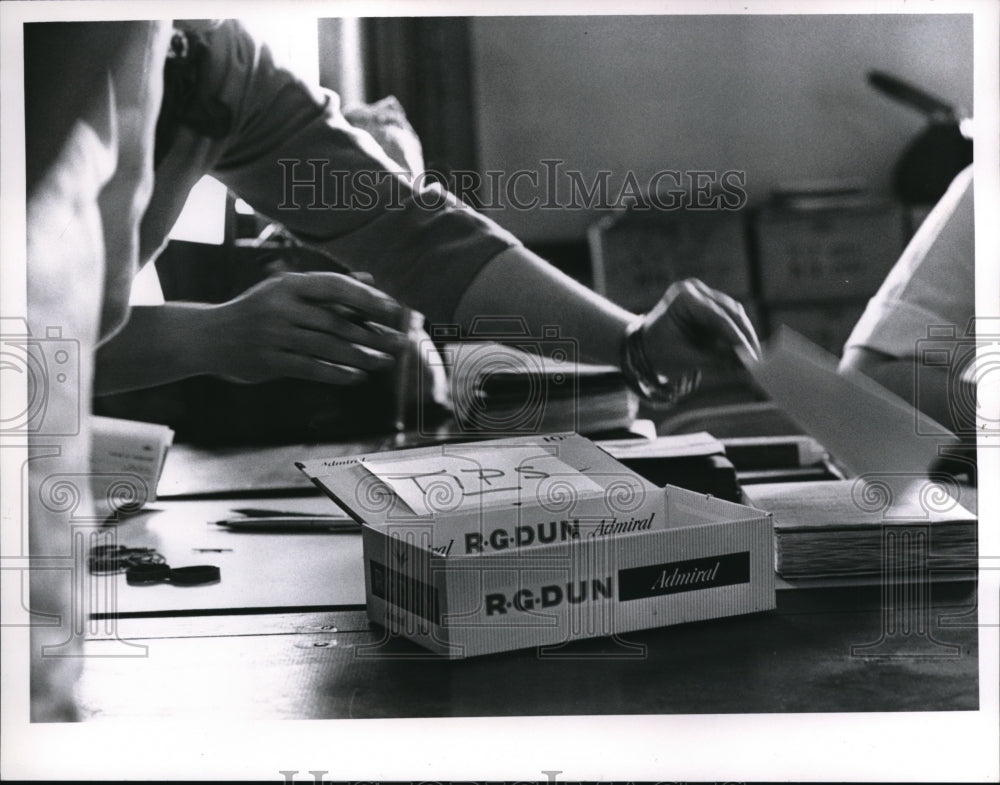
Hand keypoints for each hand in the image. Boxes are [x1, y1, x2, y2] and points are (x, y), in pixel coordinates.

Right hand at [208, 271, 409, 384]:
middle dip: (374, 334)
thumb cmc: (256, 311)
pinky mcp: (269, 362)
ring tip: (385, 362)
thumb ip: (328, 287)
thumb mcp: (286, 291)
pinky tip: (357, 377)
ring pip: (328, 347)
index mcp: (288, 285)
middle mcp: (281, 307)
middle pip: (337, 321)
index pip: (335, 287)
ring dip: (362, 356)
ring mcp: (274, 335)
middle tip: (401, 343)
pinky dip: (337, 373)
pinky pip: (311, 368)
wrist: (207, 336)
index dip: (367, 298)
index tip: (394, 309)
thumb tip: (371, 279)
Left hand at [641, 278, 760, 378]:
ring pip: (733, 314)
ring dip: (744, 336)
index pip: (718, 317)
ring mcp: (702, 294)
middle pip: (730, 312)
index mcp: (684, 297)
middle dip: (745, 337)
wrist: (642, 346)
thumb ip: (719, 361)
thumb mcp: (688, 358)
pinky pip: (728, 319)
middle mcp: (695, 290)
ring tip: (754, 359)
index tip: (752, 357)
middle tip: (759, 360)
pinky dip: (736, 335)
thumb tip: (749, 369)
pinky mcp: (708, 304)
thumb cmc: (659, 352)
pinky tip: (746, 352)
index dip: (738, 338)